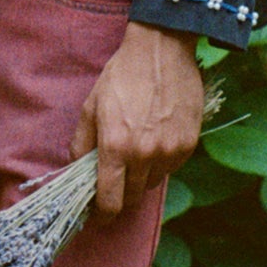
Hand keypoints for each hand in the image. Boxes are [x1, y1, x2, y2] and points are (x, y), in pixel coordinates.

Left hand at [70, 22, 204, 216]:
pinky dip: (160, 163)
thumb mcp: (90, 107)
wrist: (161, 51)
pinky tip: (154, 140)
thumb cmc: (121, 77)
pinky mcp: (188, 145)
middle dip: (121, 196)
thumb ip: (81, 144)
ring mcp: (169, 152)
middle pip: (132, 198)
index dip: (103, 214)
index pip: (109, 200)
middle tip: (115, 182)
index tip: (100, 215)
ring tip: (136, 151)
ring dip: (141, 178)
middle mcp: (144, 155)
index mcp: (115, 147)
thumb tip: (78, 171)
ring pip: (152, 184)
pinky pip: (170, 168)